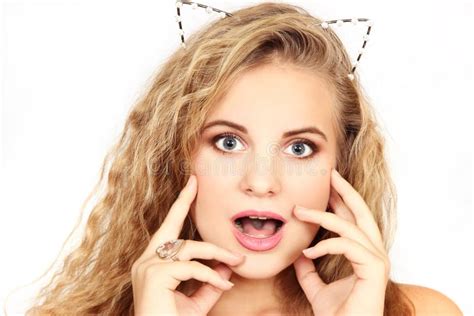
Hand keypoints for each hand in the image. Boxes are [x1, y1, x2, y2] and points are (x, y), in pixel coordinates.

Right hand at [131, 174, 245, 314]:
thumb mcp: (196, 301)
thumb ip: (210, 282)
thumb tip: (227, 265)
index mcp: (152, 262)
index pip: (167, 230)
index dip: (178, 206)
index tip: (190, 186)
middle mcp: (145, 260)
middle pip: (171, 226)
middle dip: (182, 201)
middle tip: (195, 183)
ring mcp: (147, 267)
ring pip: (189, 248)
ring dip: (217, 253)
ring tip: (236, 261)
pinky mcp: (154, 276)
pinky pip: (192, 268)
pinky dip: (211, 275)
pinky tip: (225, 285)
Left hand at [293, 169, 389, 315]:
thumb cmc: (338, 315)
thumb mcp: (316, 288)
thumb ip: (308, 271)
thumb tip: (298, 254)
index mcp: (363, 254)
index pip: (353, 220)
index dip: (341, 201)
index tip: (326, 186)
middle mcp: (374, 253)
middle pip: (361, 213)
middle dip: (346, 191)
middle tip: (330, 174)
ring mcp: (377, 261)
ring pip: (349, 227)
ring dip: (322, 216)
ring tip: (298, 211)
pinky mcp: (374, 270)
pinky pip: (348, 246)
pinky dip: (326, 245)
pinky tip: (308, 252)